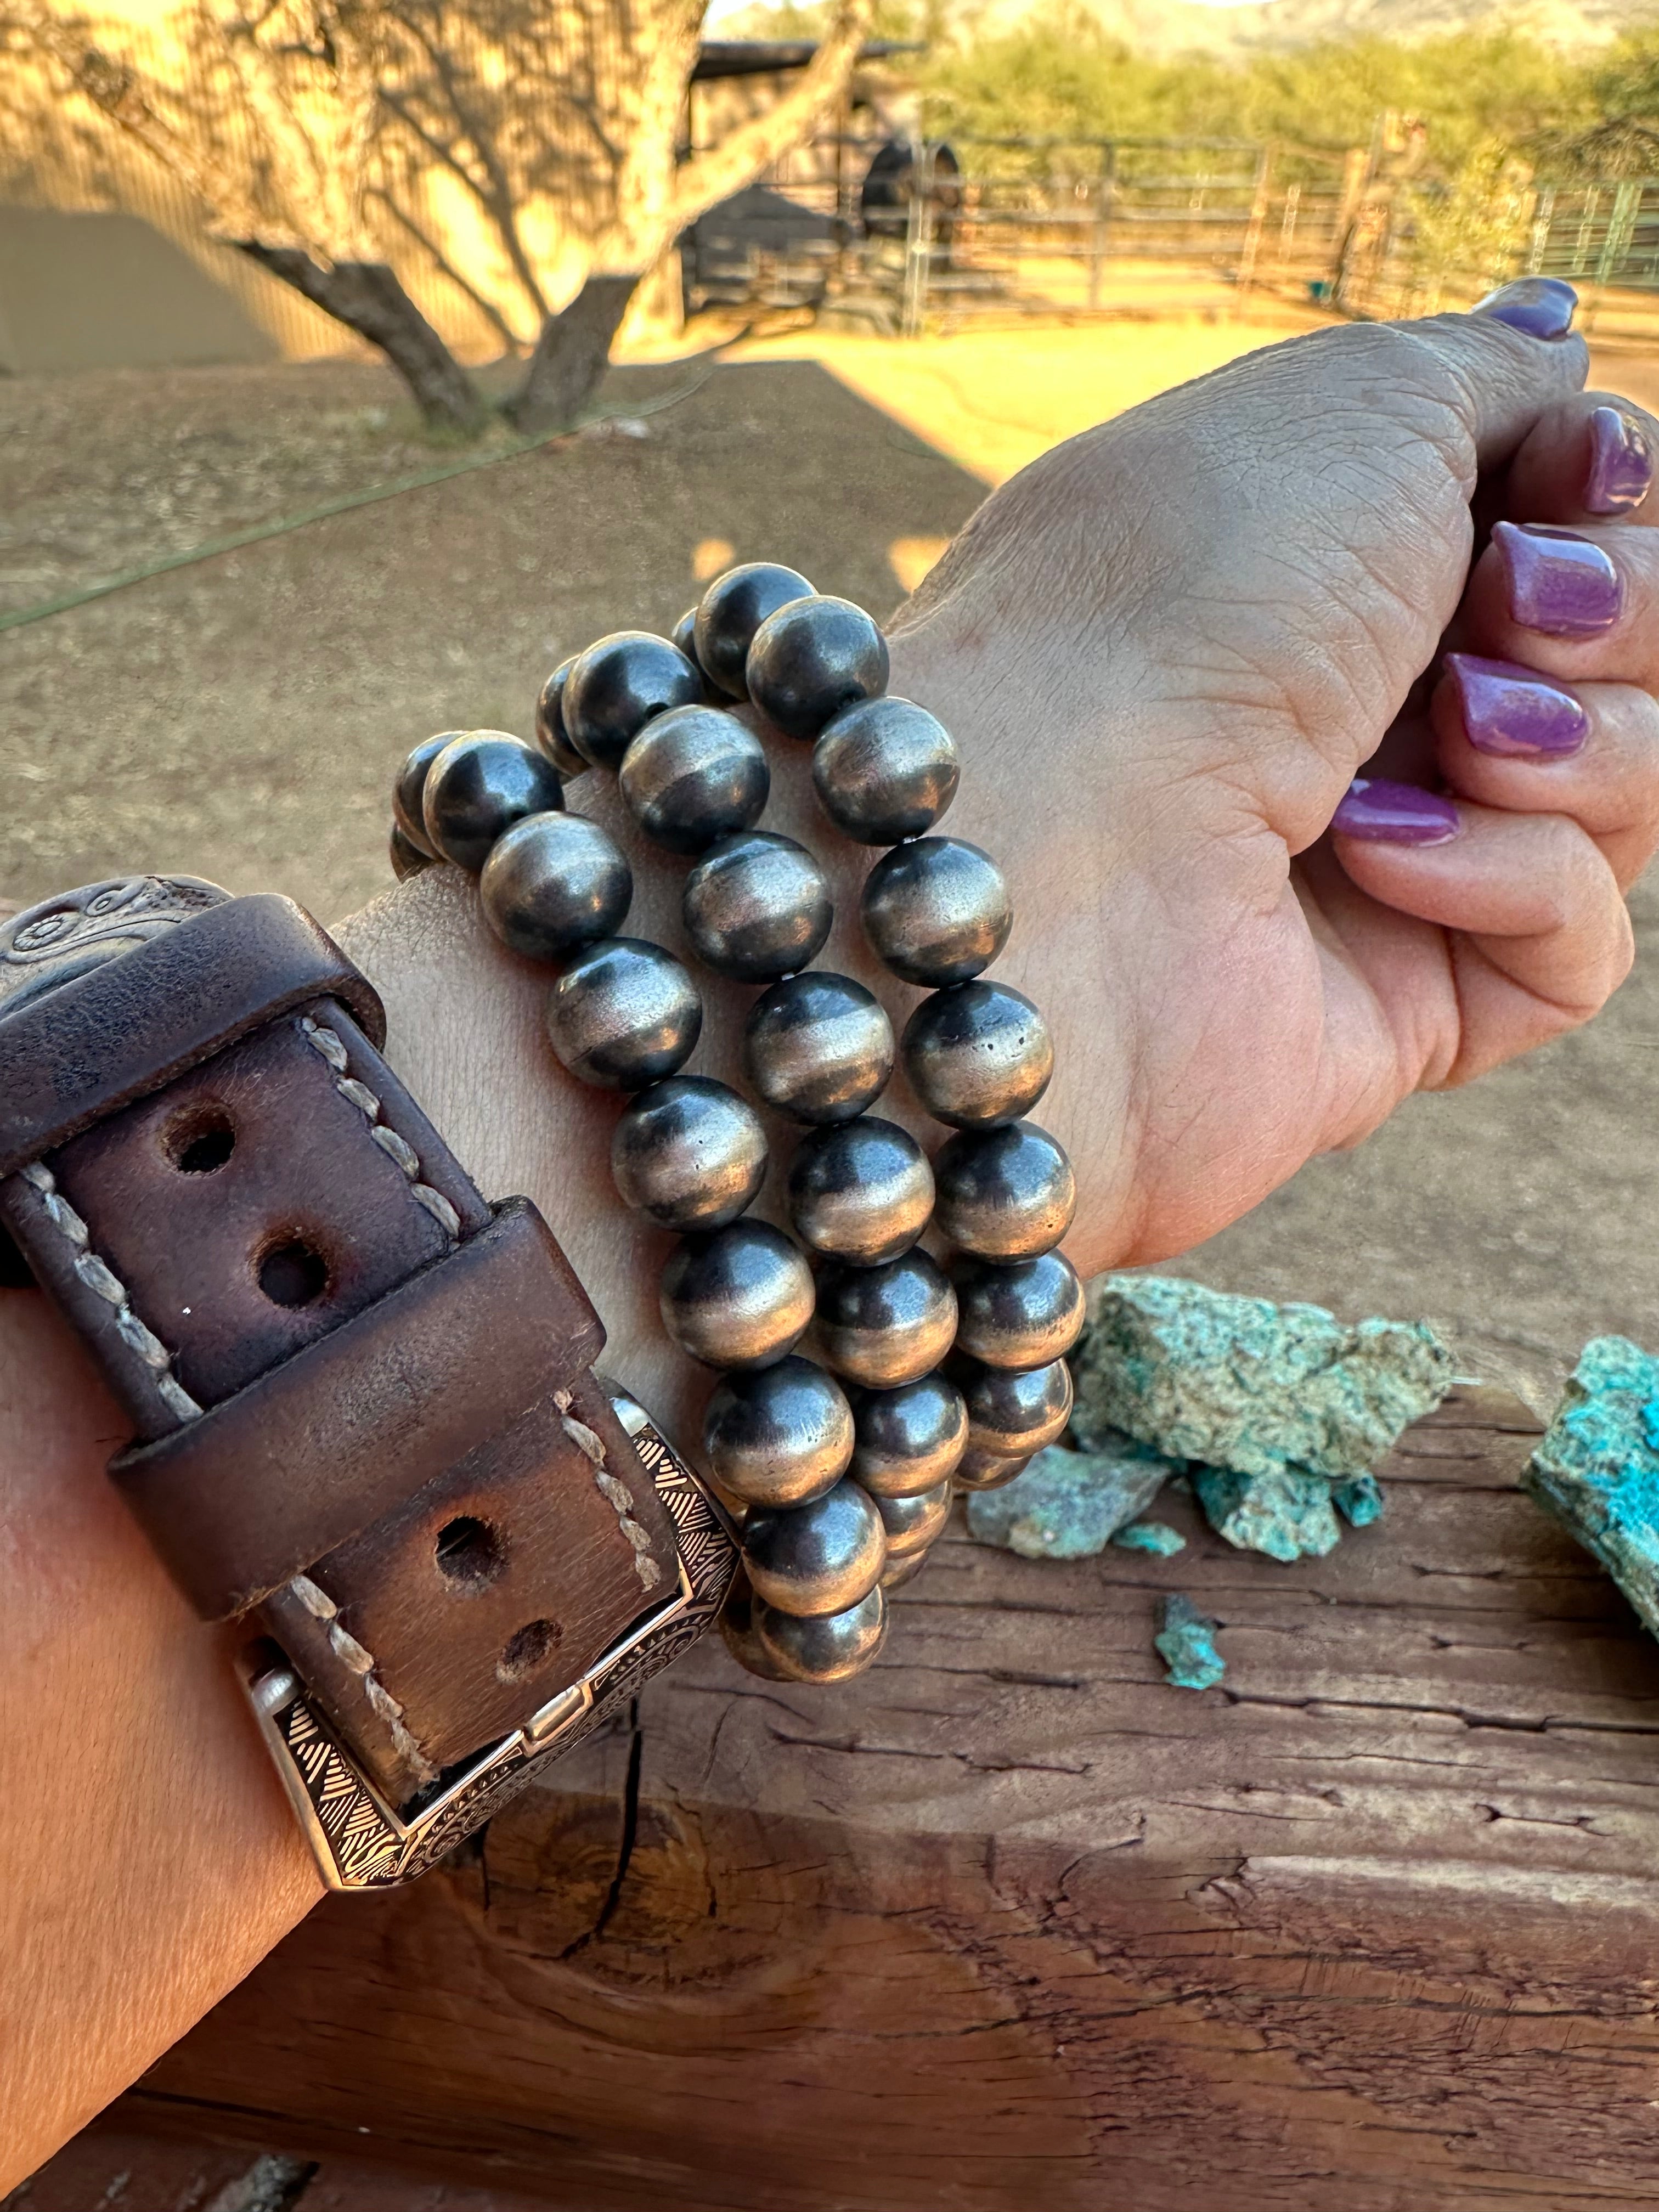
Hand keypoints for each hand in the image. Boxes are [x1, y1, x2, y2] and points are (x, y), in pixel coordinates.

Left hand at [887, 279, 1657, 1270]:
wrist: (1060, 841)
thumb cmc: (1183, 602)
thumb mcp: (1349, 412)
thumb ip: (1482, 379)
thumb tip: (1559, 348)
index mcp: (1335, 560)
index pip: (1566, 520)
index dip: (1600, 490)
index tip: (1571, 475)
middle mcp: (1362, 706)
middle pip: (1616, 654)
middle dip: (1608, 609)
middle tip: (1507, 606)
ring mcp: (1388, 863)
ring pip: (1624, 791)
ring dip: (1573, 741)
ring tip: (1452, 733)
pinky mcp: (1408, 1004)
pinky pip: (1573, 944)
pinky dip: (1506, 879)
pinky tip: (1371, 857)